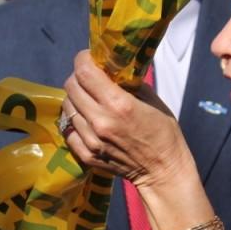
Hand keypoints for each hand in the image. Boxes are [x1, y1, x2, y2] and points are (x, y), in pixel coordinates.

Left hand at [61, 50, 194, 190]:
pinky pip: (68, 129)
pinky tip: (86, 118)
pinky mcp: (86, 155)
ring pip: (67, 107)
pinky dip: (74, 120)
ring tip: (87, 99)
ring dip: (75, 98)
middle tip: (88, 77)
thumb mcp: (152, 99)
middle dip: (78, 76)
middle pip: (71, 87)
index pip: (85, 72)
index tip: (89, 57)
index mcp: (118, 104)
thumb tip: (111, 68)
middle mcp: (100, 121)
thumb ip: (128, 82)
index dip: (83, 59)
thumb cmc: (163, 132)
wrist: (162, 172)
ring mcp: (90, 140)